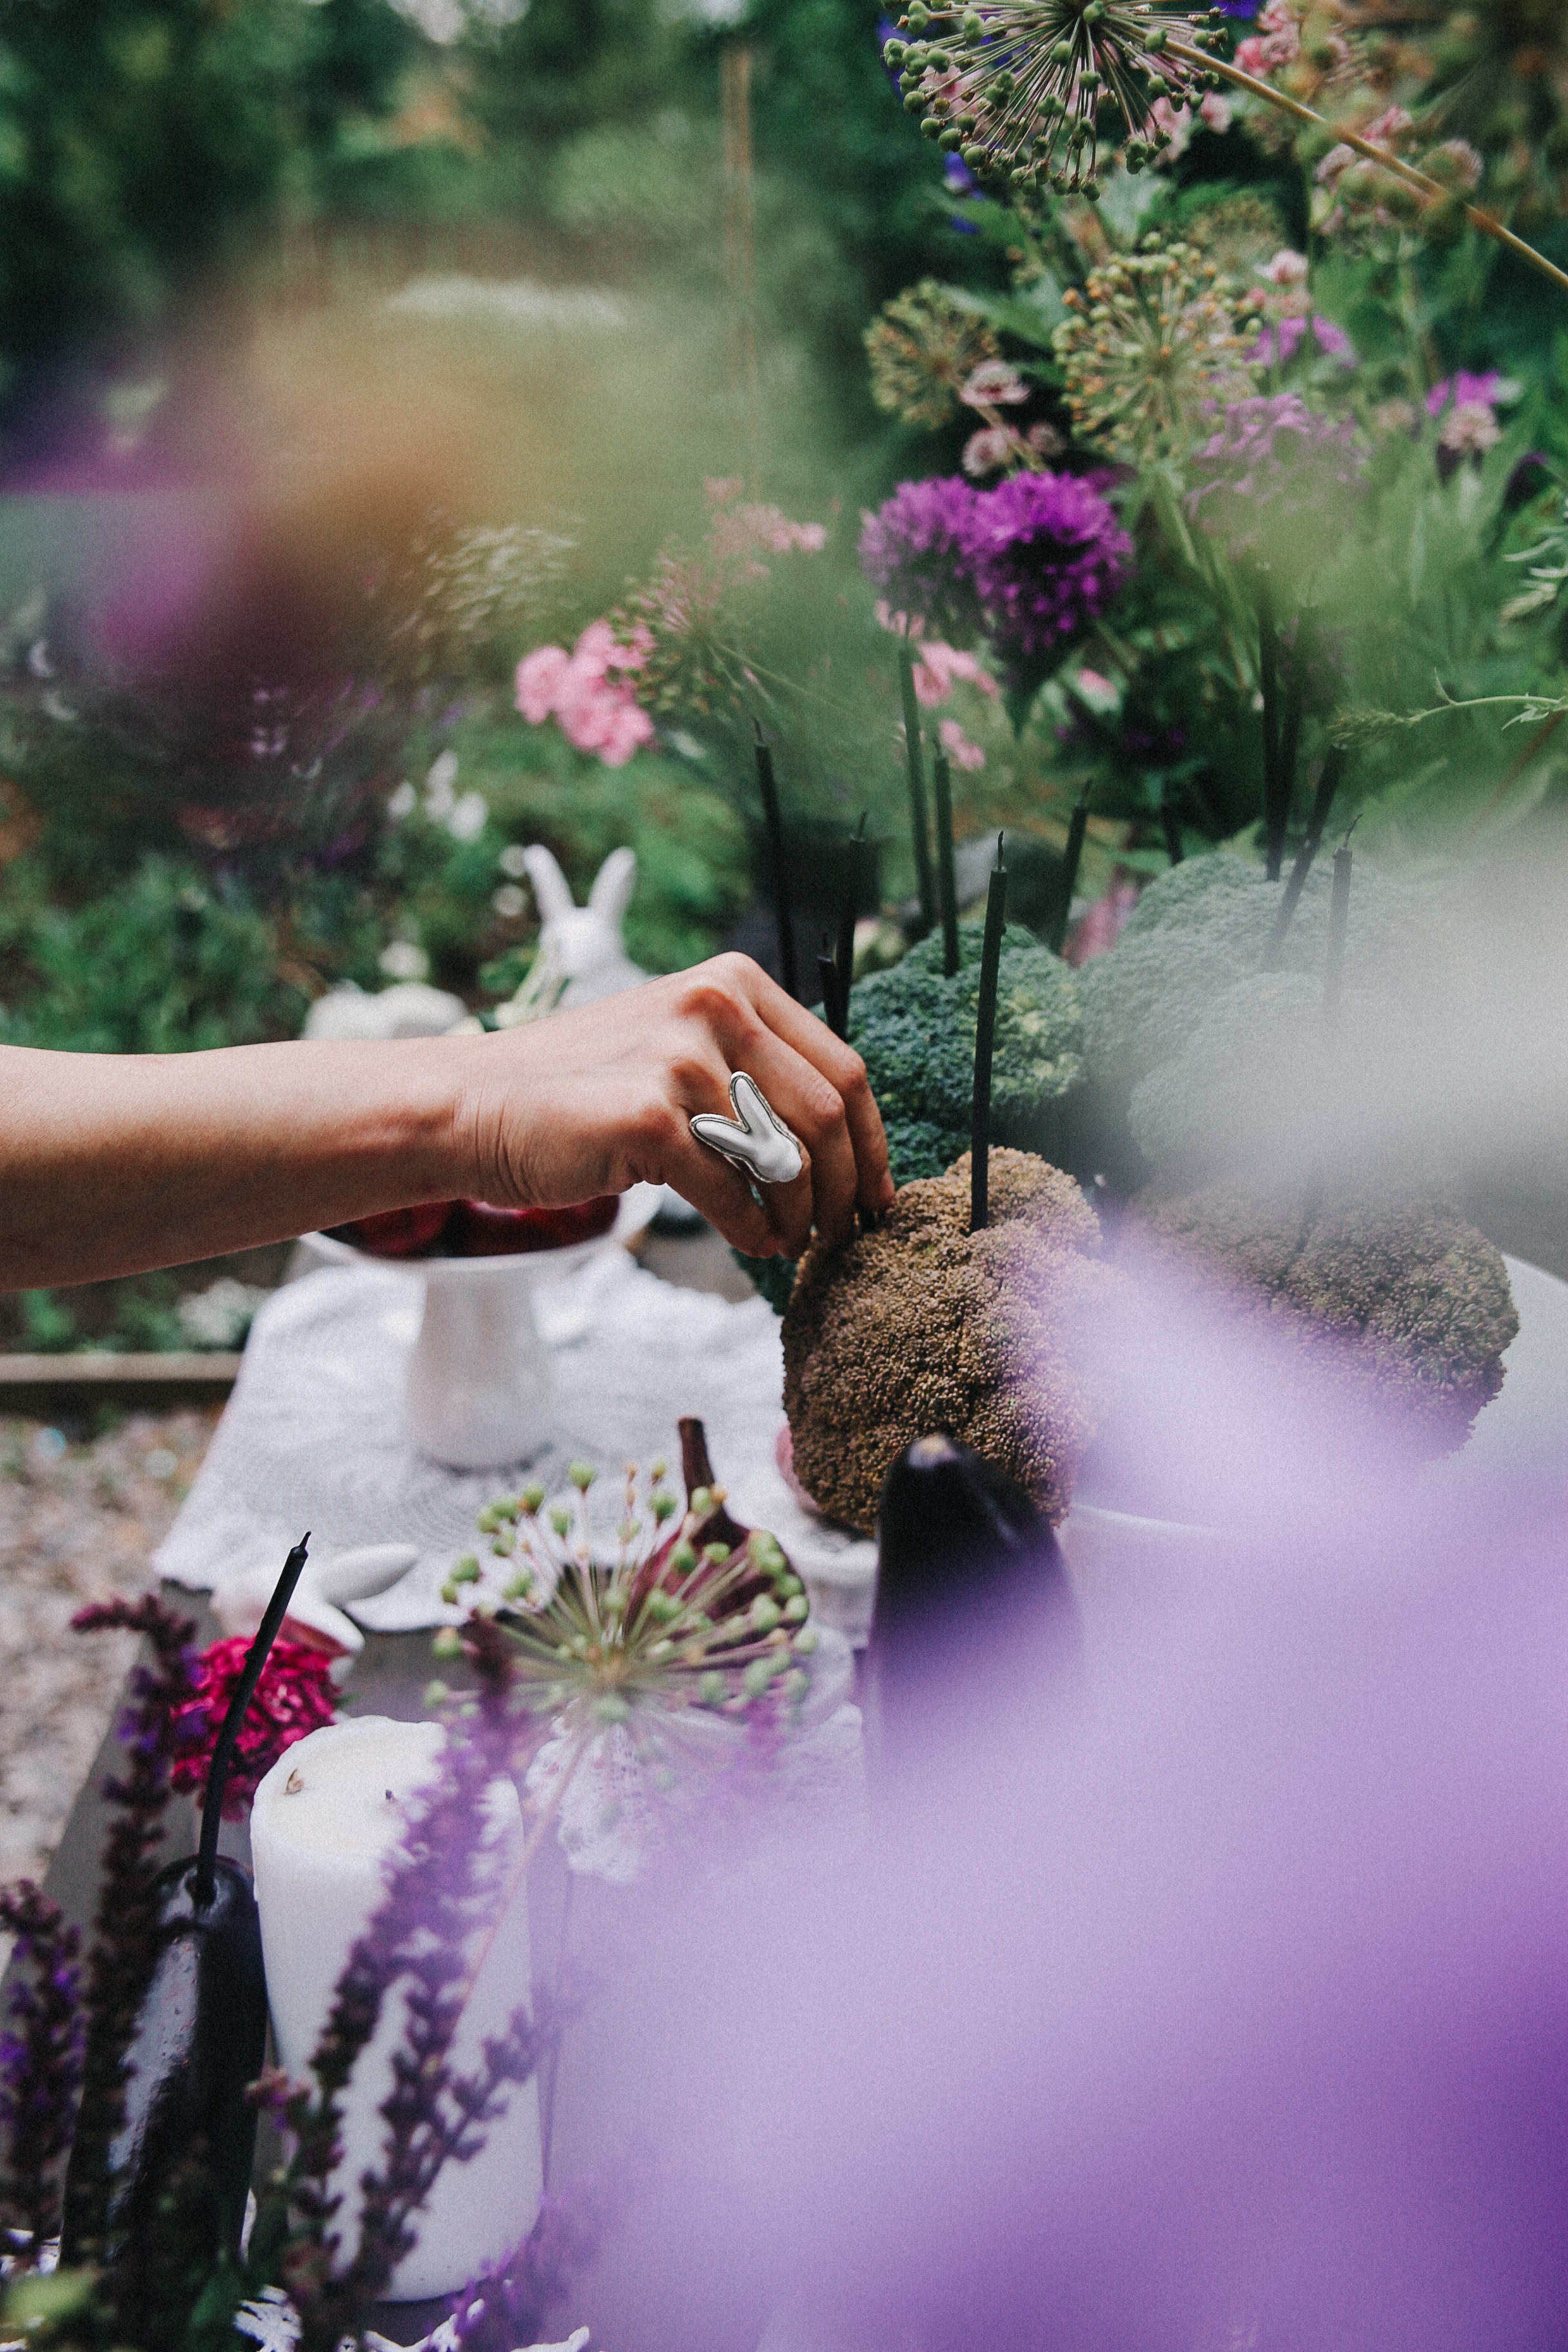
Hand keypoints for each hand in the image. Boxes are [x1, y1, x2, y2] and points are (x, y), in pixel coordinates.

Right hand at [459, 954, 893, 1257]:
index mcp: (733, 982)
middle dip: (847, 1188)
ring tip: (791, 1242)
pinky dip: (753, 1230)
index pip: (842, 1068)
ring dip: (801, 1216)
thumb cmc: (583, 1089)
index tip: (877, 1192)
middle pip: (827, 1114)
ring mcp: (680, 1057)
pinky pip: (733, 1191)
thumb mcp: (677, 1047)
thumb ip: (750, 1071)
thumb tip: (836, 1142)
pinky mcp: (650, 1115)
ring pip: (785, 1158)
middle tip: (843, 1234)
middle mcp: (714, 1004)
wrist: (478, 1105)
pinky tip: (751, 1242)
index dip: (872, 1141)